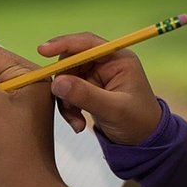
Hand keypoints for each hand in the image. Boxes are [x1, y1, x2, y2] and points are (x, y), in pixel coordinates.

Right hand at [38, 33, 160, 145]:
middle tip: (66, 105)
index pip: (87, 43)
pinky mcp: (88, 89)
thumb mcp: (112, 109)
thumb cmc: (137, 122)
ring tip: (77, 121)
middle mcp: (105, 63)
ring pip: (66, 79)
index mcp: (117, 59)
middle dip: (64, 84)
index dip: (64, 44)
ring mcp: (95, 76)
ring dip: (66, 101)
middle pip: (71, 61)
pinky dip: (68, 108)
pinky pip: (67, 93)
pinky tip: (78, 124)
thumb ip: (85, 95)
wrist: (143, 142)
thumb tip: (57, 82)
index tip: (43, 50)